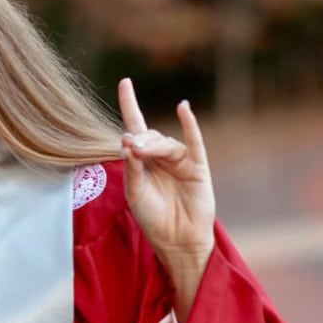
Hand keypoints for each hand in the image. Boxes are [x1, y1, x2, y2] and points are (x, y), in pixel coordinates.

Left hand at [118, 78, 214, 316]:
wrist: (176, 240)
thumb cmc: (152, 218)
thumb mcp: (134, 192)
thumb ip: (132, 167)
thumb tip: (127, 140)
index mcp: (143, 160)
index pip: (135, 126)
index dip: (130, 104)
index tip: (125, 82)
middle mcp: (162, 156)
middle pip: (149, 137)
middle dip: (139, 141)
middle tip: (131, 147)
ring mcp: (181, 160)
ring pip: (165, 143)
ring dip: (152, 145)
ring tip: (140, 151)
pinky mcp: (198, 167)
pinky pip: (194, 142)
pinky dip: (189, 125)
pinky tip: (183, 108)